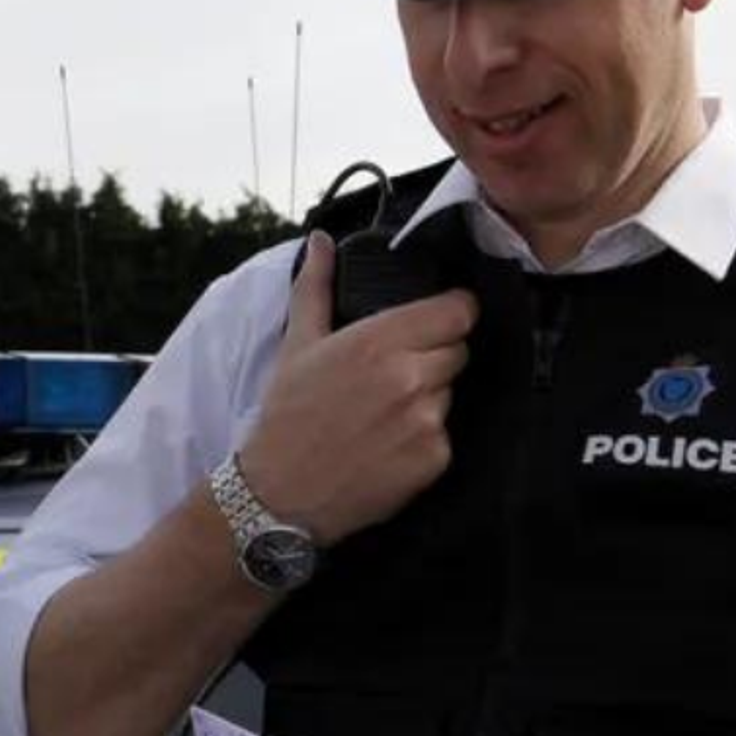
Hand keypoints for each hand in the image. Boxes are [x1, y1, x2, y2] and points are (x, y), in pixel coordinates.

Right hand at [237, 231, 476, 544]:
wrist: (278, 493)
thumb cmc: (285, 416)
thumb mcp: (297, 346)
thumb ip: (316, 288)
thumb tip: (321, 241)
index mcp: (378, 341)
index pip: (457, 309)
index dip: (446, 315)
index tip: (430, 326)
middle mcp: (409, 377)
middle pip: (458, 350)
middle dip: (433, 358)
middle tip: (392, 377)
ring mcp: (425, 420)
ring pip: (450, 393)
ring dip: (428, 399)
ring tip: (384, 415)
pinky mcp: (434, 459)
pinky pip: (445, 436)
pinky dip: (424, 440)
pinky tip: (388, 447)